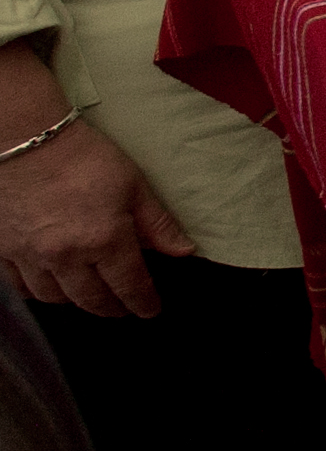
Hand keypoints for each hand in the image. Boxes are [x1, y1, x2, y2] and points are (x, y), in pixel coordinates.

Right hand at [0, 116, 192, 316]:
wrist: (24, 139)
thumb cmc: (83, 157)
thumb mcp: (133, 184)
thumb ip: (158, 224)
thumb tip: (184, 251)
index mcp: (104, 241)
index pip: (130, 286)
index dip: (143, 303)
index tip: (150, 311)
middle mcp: (66, 256)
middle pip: (92, 299)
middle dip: (111, 309)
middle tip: (122, 309)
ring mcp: (30, 256)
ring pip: (54, 298)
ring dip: (75, 302)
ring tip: (89, 297)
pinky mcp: (3, 250)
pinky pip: (20, 287)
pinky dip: (37, 292)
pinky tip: (49, 287)